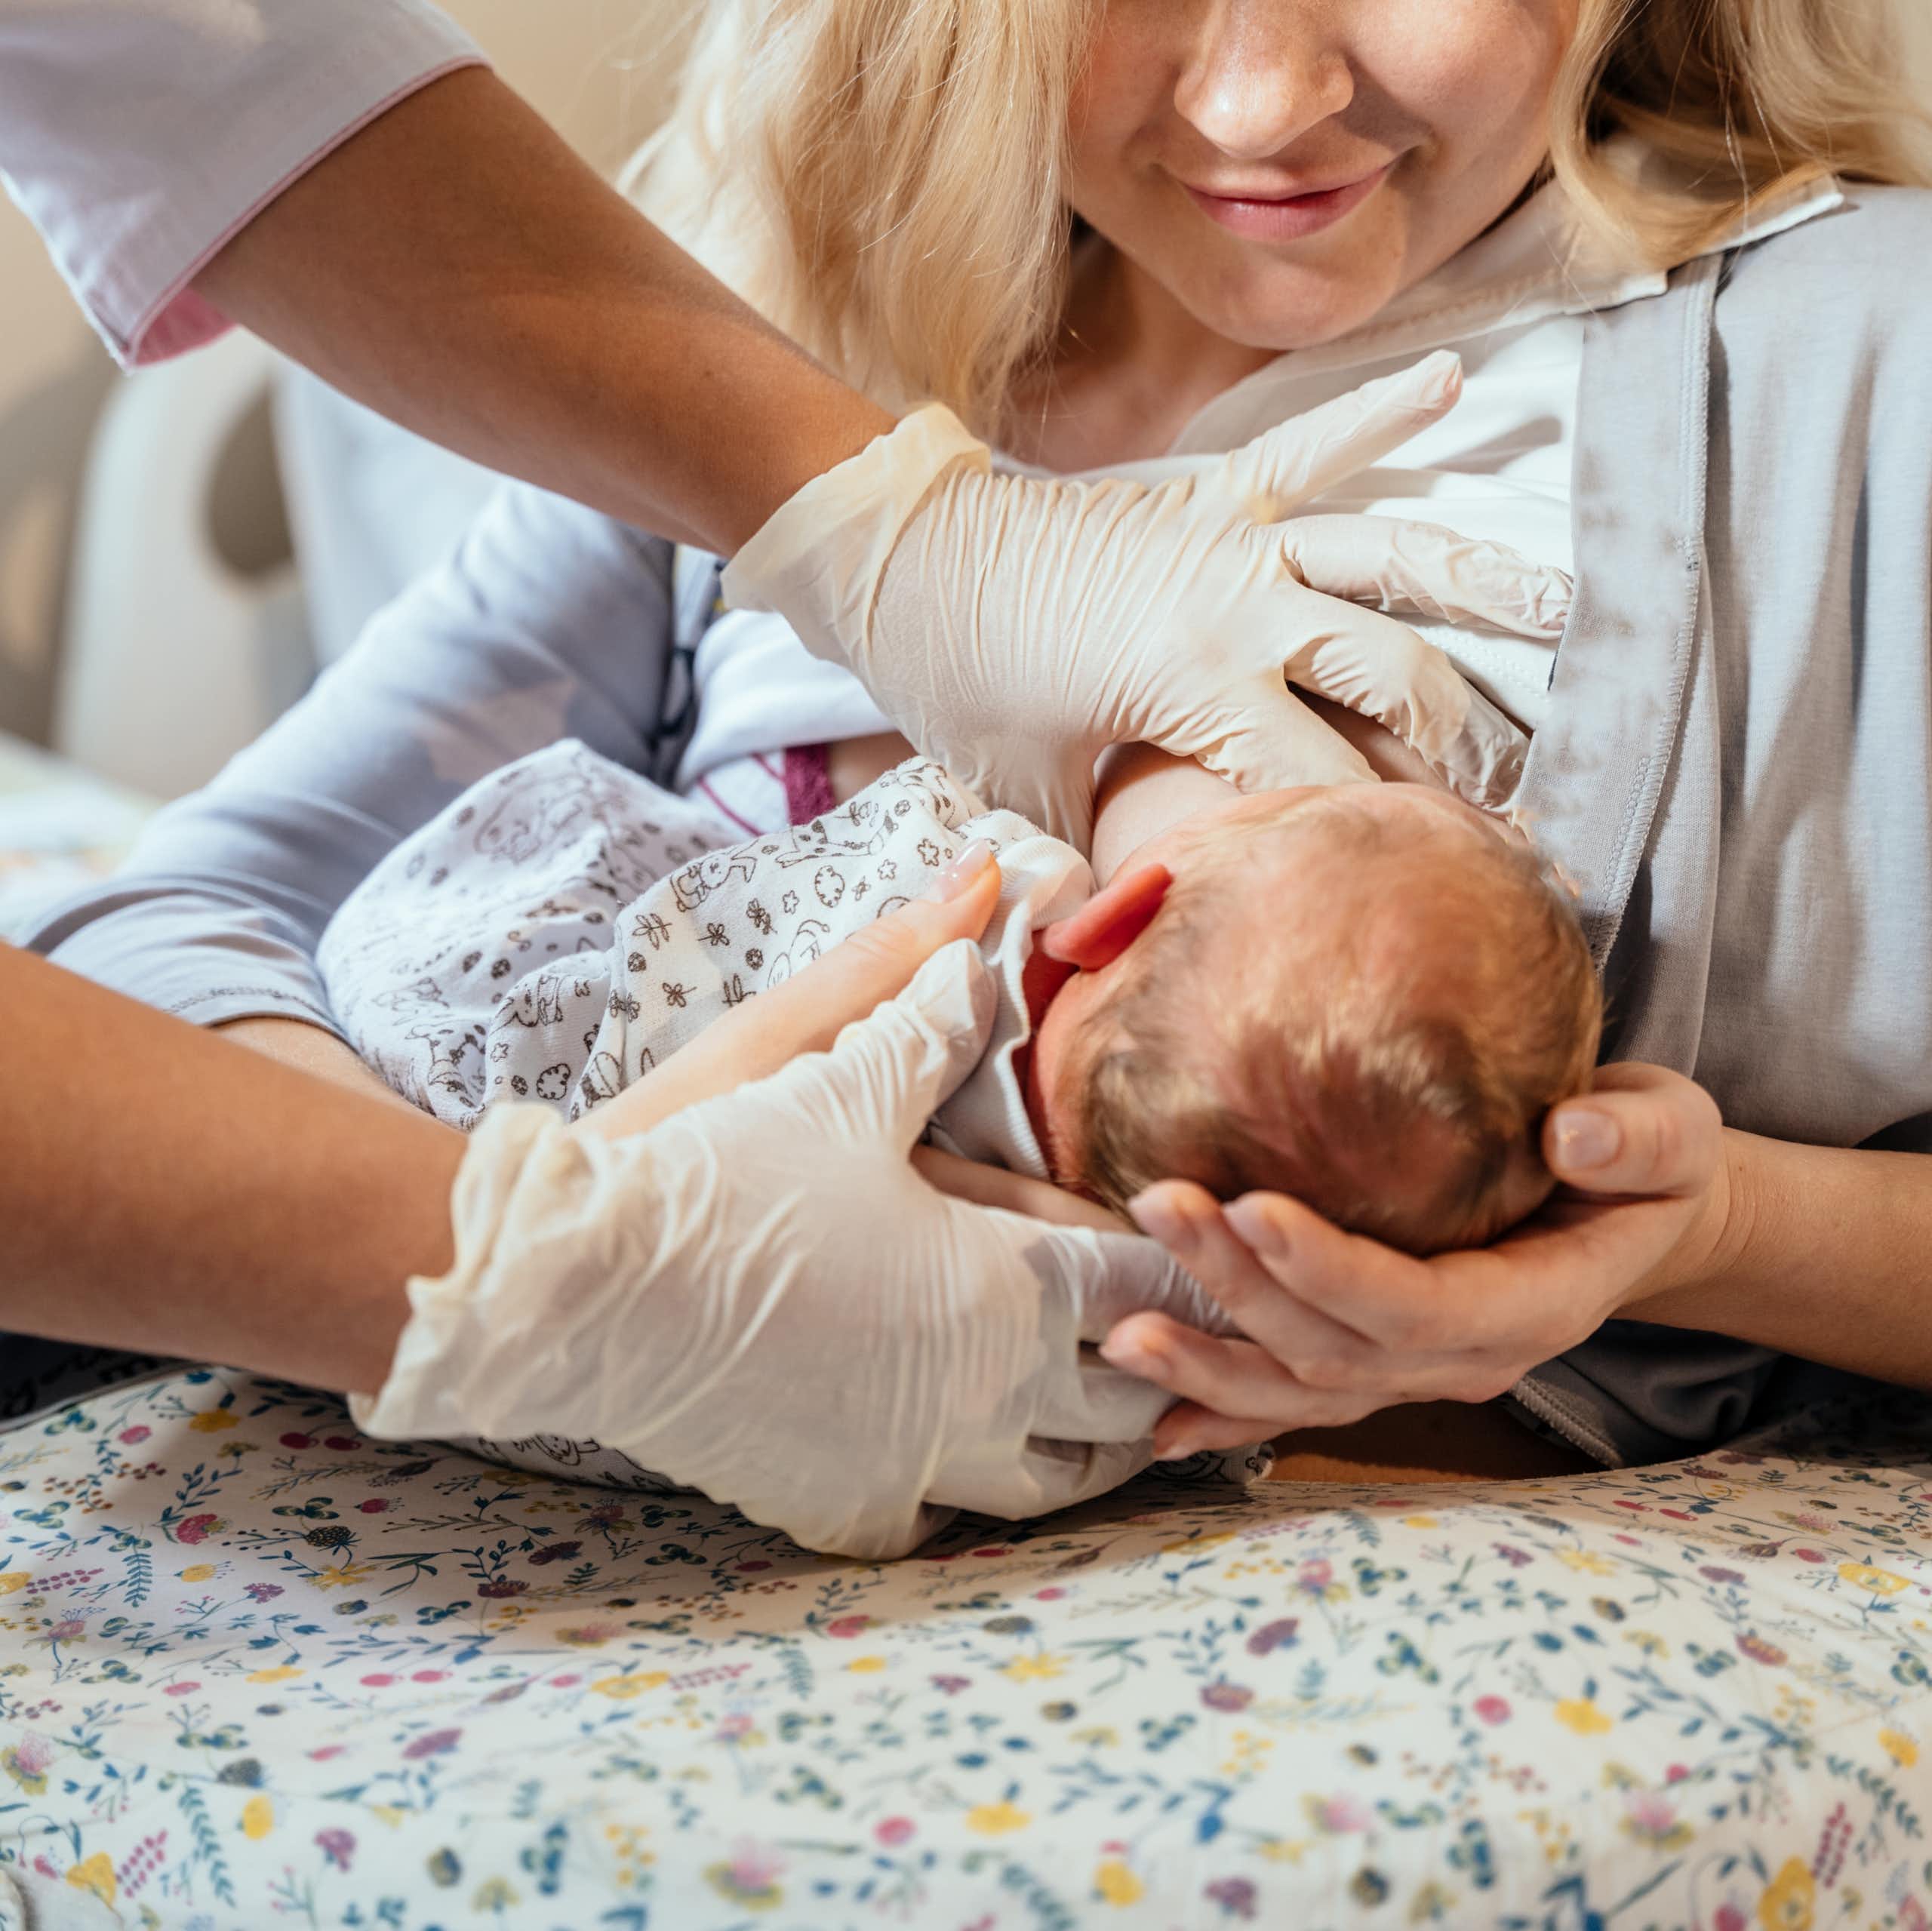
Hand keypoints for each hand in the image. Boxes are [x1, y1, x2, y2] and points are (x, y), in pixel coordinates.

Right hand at [354, 864, 1220, 1557]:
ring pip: (1054, 1482)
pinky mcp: (840, 1505)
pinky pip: (942, 1518)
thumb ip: (925, 995)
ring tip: (1103, 1411)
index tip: (1219, 1244)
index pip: (1143, 1278)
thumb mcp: (833, 1071)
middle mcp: (984, 1391)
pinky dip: (971, 1488)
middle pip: (1126, 1396)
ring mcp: (916, 1462)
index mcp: (1003, 1283)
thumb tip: (986, 889)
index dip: (1190, 1258)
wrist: (580, 1287)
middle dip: (1165, 1359)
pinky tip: (964, 1460)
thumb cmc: (721, 1167)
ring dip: (1092, 1442)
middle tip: (1187, 1330)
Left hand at [723, 351, 1569, 844]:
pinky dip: (1383, 411)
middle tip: (1516, 791)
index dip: (1386, 841)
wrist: (899, 554)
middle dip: (1464, 740)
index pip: (1326, 781)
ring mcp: (1236, 538)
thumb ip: (1096, 862)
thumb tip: (1131, 945)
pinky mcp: (1212, 493)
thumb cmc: (957, 677)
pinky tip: (1456, 381)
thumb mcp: (1027, 790)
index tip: (1445, 883)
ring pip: (1390, 556)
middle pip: (1395, 675)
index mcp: (1201, 685)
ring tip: (1570, 608)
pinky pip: (1315, 446)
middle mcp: (1244, 605)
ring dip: (1481, 583)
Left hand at [1099, 1064, 1731, 1456]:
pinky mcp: (1380, 1366)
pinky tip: (1156, 1422)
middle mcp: (1468, 1358)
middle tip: (1159, 1207)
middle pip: (1337, 1348)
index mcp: (1536, 1303)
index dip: (1333, 1270)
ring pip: (1303, 1390)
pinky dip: (1225, 1414)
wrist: (1631, 1216)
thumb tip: (1576, 1139)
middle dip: (1241, 1287)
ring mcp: (1418, 1374)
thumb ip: (1640, 1136)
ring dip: (1211, 1362)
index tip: (1252, 1206)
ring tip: (1125, 1330)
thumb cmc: (1643, 1164)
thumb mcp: (1677, 1132)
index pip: (1420, 1305)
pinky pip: (1296, 1405)